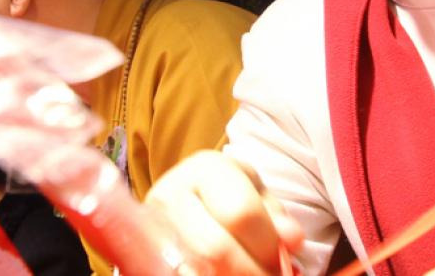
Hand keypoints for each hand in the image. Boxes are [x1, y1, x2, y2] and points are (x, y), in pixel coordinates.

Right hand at [143, 150, 303, 275]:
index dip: (267, 245)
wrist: (185, 200)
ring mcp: (151, 226)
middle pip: (216, 249)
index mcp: (206, 168)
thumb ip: (276, 217)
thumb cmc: (230, 195)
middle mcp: (171, 193)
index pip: (241, 214)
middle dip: (251, 271)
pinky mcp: (142, 253)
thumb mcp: (257, 195)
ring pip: (197, 269)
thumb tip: (291, 239)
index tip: (283, 261)